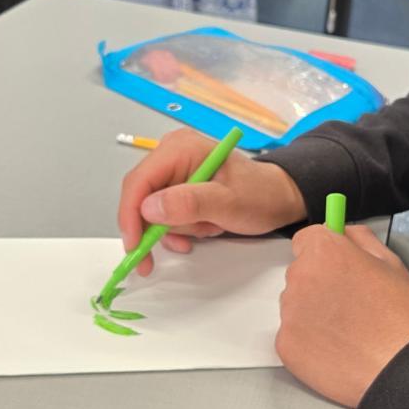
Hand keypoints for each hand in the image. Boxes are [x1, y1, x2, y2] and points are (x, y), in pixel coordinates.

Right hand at [118, 128, 307, 276]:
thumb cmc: (260, 195)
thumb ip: (189, 203)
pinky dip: (178, 229)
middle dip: (151, 228)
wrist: (278, 198)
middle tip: (152, 259)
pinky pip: (164, 213)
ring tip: (205, 230)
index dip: (130, 215)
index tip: (135, 246)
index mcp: (179, 148)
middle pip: (139, 196)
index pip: (139, 181)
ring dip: (173, 229)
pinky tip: (202, 232)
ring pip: (150, 209)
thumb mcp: (228, 202)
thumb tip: (149, 209)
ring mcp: (174, 171)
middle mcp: (172, 154)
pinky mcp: (179, 187)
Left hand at [277, 224, 408, 407]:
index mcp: (325, 252)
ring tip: (347, 329)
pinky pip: (293, 335)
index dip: (322, 251)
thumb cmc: (401, 318)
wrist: (400, 369)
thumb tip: (343, 231)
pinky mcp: (285, 344)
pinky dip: (309, 340)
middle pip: (300, 273)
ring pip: (295, 304)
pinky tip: (337, 348)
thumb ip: (361, 239)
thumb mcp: (392, 264)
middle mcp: (299, 278)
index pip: (305, 239)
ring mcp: (289, 313)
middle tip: (350, 303)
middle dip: (319, 283)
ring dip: (313, 312)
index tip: (334, 264)